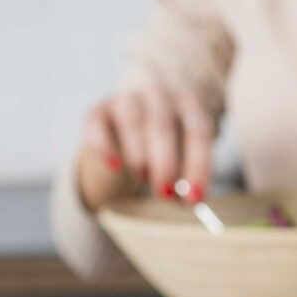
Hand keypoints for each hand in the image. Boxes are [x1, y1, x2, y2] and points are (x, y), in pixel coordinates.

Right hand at [75, 83, 214, 210]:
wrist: (134, 116)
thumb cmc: (167, 141)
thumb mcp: (184, 152)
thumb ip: (187, 173)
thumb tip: (189, 201)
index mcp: (188, 103)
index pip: (198, 131)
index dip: (198, 165)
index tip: (195, 197)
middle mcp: (158, 94)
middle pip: (163, 126)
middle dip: (165, 164)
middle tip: (165, 194)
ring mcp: (127, 98)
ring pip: (132, 122)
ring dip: (138, 155)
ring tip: (143, 178)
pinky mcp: (98, 109)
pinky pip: (97, 124)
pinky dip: (104, 146)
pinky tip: (114, 165)